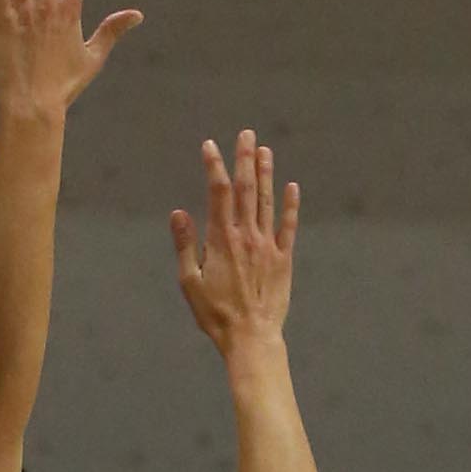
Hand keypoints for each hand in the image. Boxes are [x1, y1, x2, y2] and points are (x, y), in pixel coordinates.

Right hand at [171, 130, 299, 357]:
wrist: (251, 337)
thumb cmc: (216, 315)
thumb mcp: (190, 283)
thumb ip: (186, 245)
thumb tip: (178, 213)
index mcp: (222, 240)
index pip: (218, 192)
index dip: (214, 166)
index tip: (210, 146)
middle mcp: (247, 236)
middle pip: (246, 189)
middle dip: (245, 159)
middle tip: (246, 134)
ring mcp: (268, 246)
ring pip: (267, 202)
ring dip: (266, 174)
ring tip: (265, 150)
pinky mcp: (284, 259)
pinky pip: (288, 227)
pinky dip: (290, 206)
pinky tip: (292, 187)